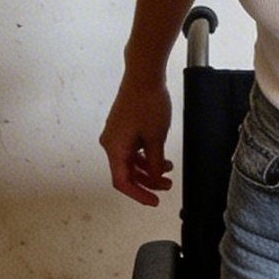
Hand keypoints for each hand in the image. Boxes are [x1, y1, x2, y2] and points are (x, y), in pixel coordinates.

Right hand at [101, 77, 173, 206]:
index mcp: (114, 148)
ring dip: (148, 169)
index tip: (153, 201)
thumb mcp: (156, 137)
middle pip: (126, 172)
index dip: (138, 194)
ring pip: (130, 161)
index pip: (122, 181)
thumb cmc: (148, 103)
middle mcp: (110, 143)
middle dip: (147, 182)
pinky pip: (132, 149)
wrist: (143, 77)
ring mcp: (116, 135)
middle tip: (166, 188)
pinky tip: (161, 158)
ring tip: (168, 172)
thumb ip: (155, 161)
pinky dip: (146, 156)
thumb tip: (155, 176)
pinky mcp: (122, 128)